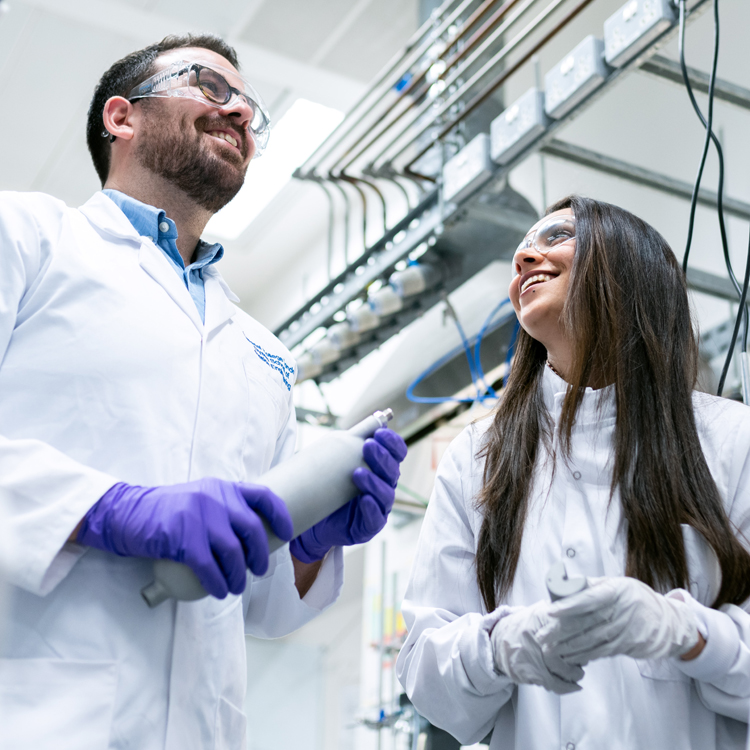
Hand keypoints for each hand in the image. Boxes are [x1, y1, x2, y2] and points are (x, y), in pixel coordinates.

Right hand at [77, 479, 292, 598]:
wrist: (126, 513)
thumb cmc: (166, 511)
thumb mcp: (200, 498)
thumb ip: (223, 507)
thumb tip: (251, 534)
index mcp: (222, 487)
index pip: (263, 495)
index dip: (280, 515)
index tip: (287, 534)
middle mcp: (215, 498)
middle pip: (252, 530)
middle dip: (260, 555)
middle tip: (258, 571)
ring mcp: (199, 516)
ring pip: (233, 552)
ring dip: (238, 576)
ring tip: (236, 587)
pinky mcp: (182, 538)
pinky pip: (209, 567)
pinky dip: (218, 583)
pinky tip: (219, 591)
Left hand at [290, 428, 406, 562]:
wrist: (315, 518)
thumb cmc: (330, 486)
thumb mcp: (341, 461)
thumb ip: (355, 444)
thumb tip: (371, 421)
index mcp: (383, 469)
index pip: (397, 453)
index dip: (392, 442)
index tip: (379, 431)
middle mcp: (385, 486)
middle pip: (392, 471)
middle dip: (382, 458)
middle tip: (367, 446)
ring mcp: (379, 507)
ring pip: (386, 494)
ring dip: (374, 482)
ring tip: (358, 473)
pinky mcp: (370, 526)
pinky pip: (376, 518)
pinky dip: (371, 508)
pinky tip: (364, 499)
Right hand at [490, 600, 586, 693]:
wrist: (498, 643)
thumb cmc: (519, 628)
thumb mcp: (535, 613)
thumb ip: (554, 612)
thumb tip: (577, 608)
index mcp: (540, 618)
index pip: (567, 623)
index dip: (582, 631)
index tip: (593, 634)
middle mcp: (537, 636)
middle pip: (568, 647)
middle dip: (581, 654)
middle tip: (587, 656)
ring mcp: (535, 656)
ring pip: (563, 668)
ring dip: (575, 672)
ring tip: (579, 671)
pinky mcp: (532, 672)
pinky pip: (554, 682)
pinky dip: (567, 686)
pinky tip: (575, 686)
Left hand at [539, 577, 699, 664]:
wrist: (668, 622)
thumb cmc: (635, 598)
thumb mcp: (617, 585)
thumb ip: (591, 585)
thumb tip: (563, 583)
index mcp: (615, 591)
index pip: (589, 598)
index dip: (569, 605)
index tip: (550, 611)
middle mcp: (619, 611)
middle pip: (586, 622)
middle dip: (561, 631)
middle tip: (542, 635)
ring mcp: (624, 630)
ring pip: (592, 640)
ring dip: (569, 647)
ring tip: (550, 649)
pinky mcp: (626, 646)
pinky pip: (602, 651)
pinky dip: (584, 655)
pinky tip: (570, 657)